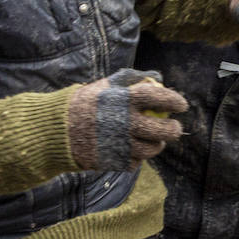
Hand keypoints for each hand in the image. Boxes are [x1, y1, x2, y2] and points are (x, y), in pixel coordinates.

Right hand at [67, 69, 185, 171]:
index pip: (160, 98)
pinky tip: (134, 149)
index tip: (182, 106)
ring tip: (156, 140)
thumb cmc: (85, 103)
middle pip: (163, 130)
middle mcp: (125, 122)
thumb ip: (131, 78)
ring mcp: (120, 144)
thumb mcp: (106, 85)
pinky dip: (138, 157)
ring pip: (152, 149)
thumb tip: (157, 77)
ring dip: (157, 145)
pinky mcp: (113, 161)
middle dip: (173, 130)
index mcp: (125, 100)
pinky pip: (135, 161)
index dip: (175, 101)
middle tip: (174, 128)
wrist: (56, 130)